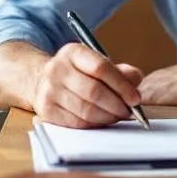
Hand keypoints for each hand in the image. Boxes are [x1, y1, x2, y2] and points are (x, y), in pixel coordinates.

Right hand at [30, 44, 144, 128]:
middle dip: (117, 105)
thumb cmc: (77, 74)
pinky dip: (93, 125)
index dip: (122, 85)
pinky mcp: (46, 110)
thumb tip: (135, 80)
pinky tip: (101, 121)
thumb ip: (119, 71)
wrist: (41, 81)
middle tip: (128, 112)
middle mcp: (57, 69)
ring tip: (116, 117)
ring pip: (86, 110)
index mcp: (73, 52)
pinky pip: (76, 123)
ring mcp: (49, 90)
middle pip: (94, 91)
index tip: (135, 98)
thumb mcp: (96, 63)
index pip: (101, 67)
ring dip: (107, 117)